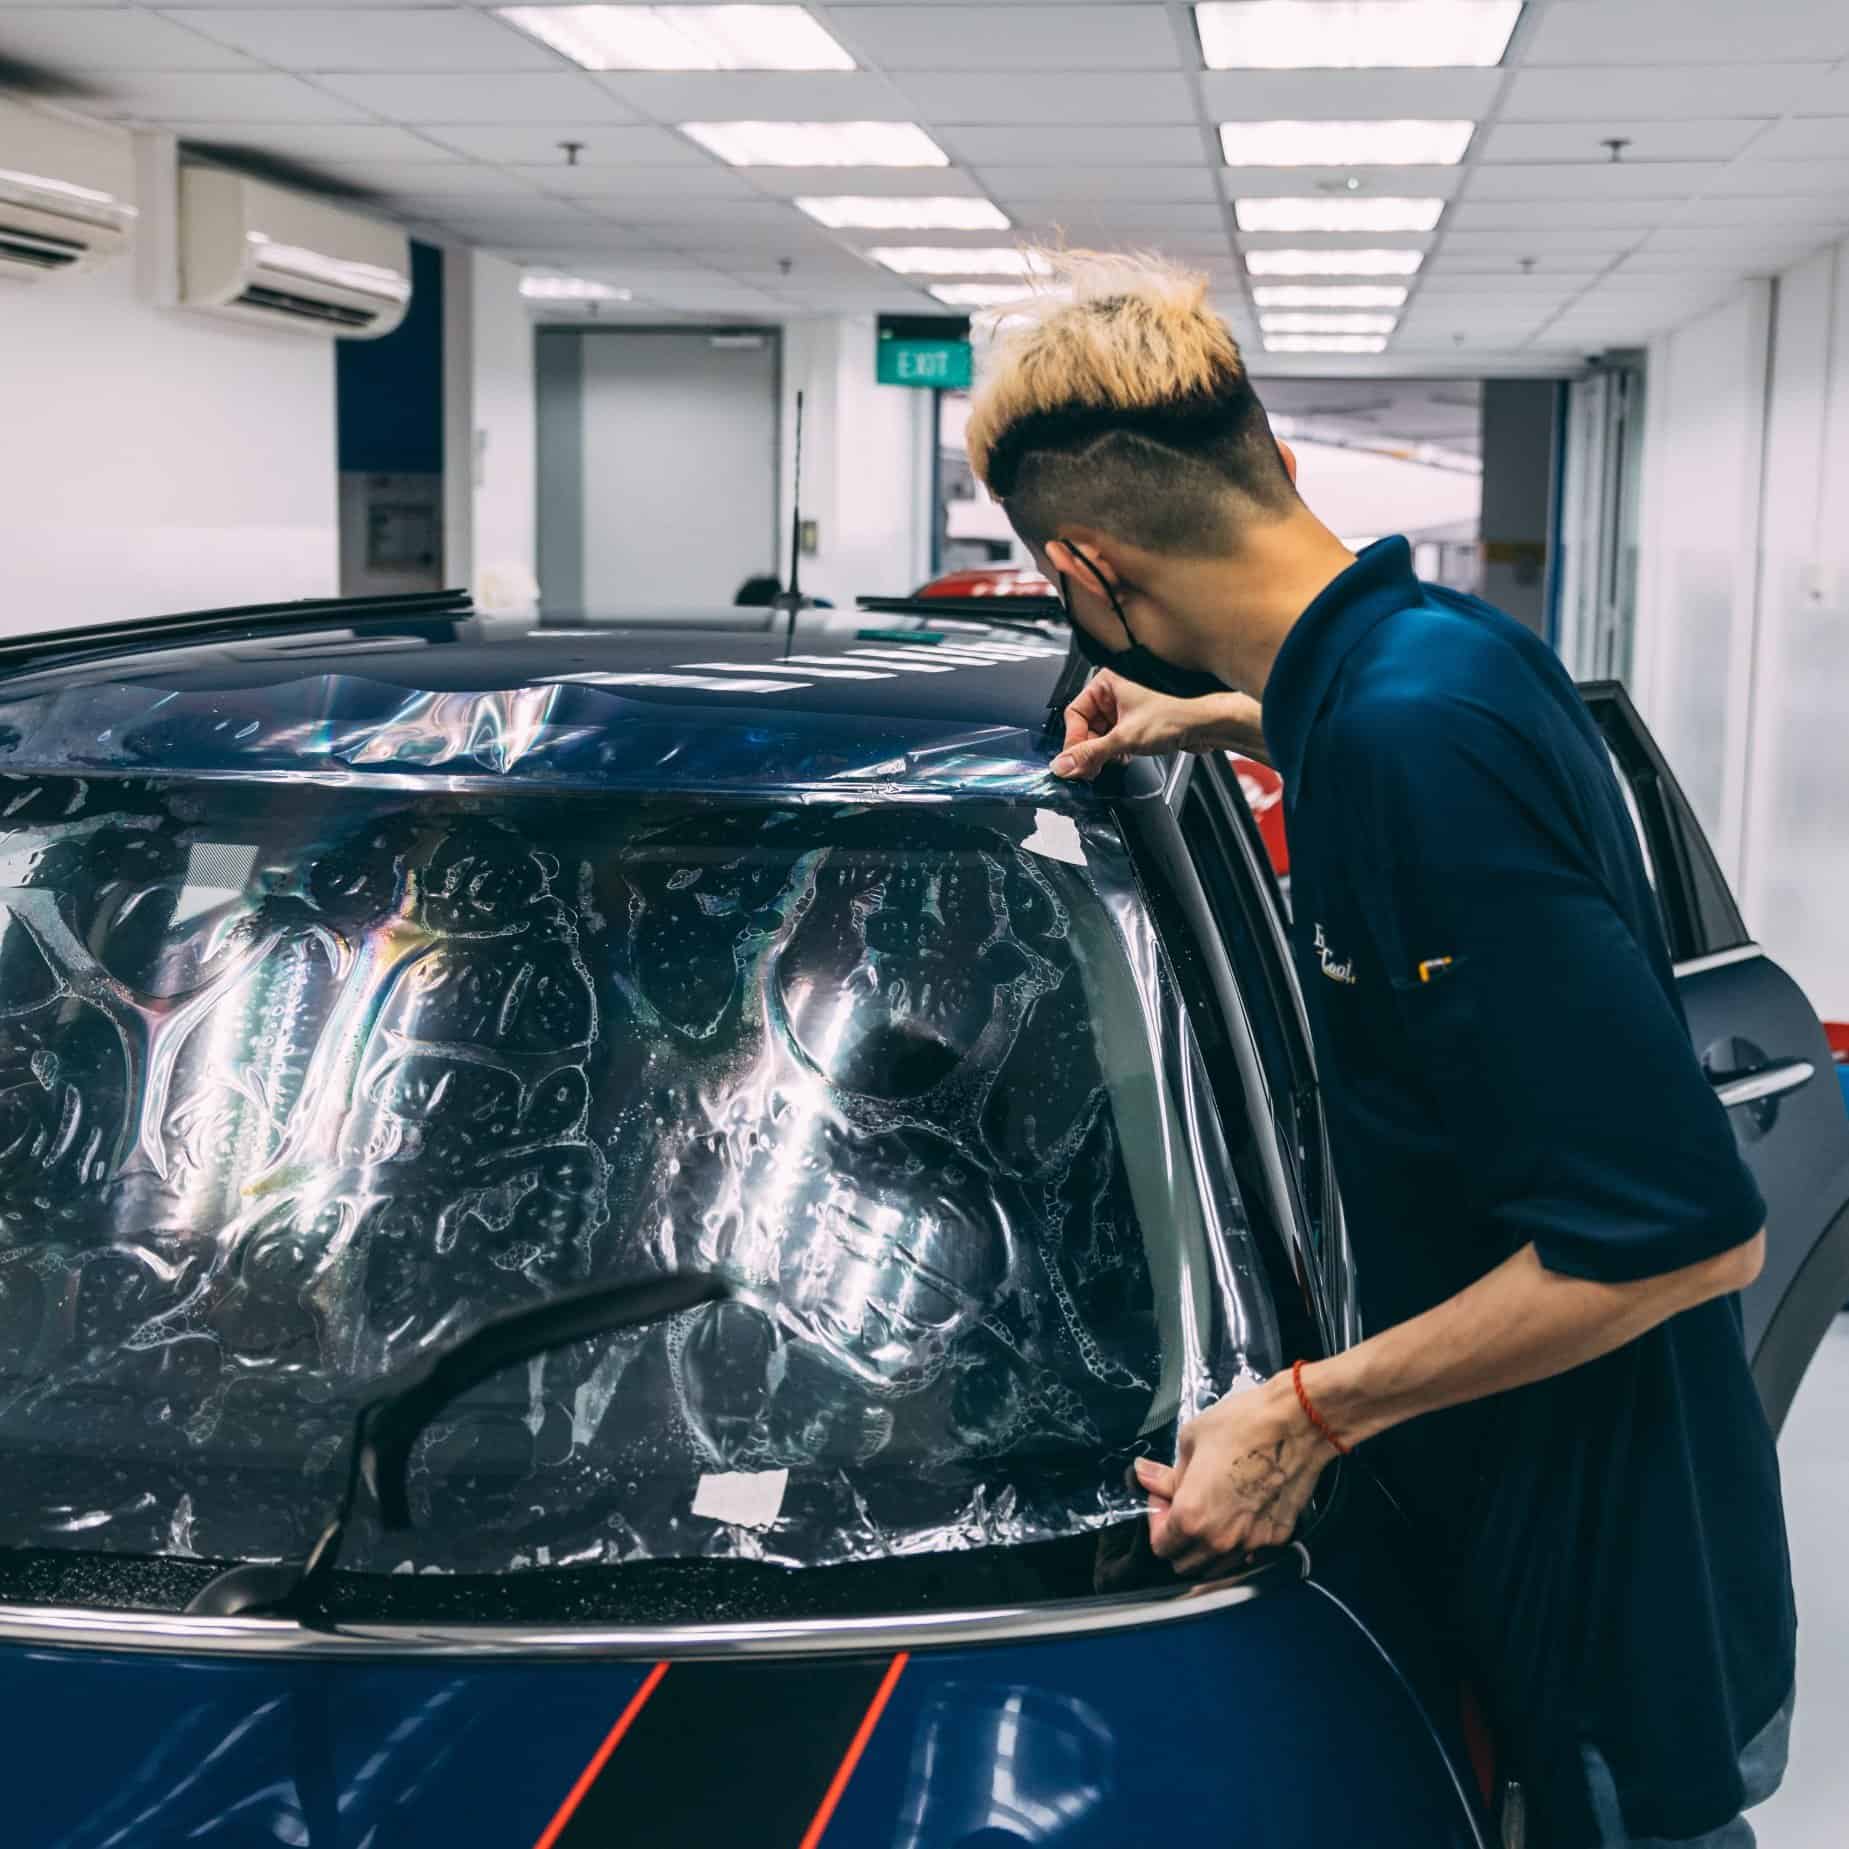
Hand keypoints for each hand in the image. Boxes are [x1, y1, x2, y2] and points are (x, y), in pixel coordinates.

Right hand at [1052, 672, 1266, 780]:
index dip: (1073, 740)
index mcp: (1107, 682)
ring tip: (1112, 760)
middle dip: (1089, 748)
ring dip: (1103, 752)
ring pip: (1101, 734)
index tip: (1073, 762)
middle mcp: (1115, 691)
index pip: (1074, 714)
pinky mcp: (1137, 721)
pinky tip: (1124, 757)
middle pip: (1086, 726)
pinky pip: (1115, 738)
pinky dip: (1116, 750)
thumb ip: (1090, 754)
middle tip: (1089, 768)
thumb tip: (1064, 765)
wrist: (1208, 724)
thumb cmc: (1176, 715)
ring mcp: (1126, 707)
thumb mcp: (1125, 738)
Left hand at [1135, 1375, 1333, 1574]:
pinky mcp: (1277, 1538)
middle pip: (1187, 1564)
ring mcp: (1252, 1543)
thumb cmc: (1242, 1425)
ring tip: (1211, 1511)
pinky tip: (1238, 1514)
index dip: (1157, 1520)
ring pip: (1217, 1567)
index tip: (1164, 1498)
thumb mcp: (1191, 1440)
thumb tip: (1144, 1477)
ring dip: (1206, 1547)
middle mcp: (1220, 1540)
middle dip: (1178, 1540)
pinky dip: (1237, 1543)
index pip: (1161, 1546)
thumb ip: (1167, 1472)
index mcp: (1192, 1516)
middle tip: (1183, 1505)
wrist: (1297, 1424)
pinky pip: (1248, 1554)